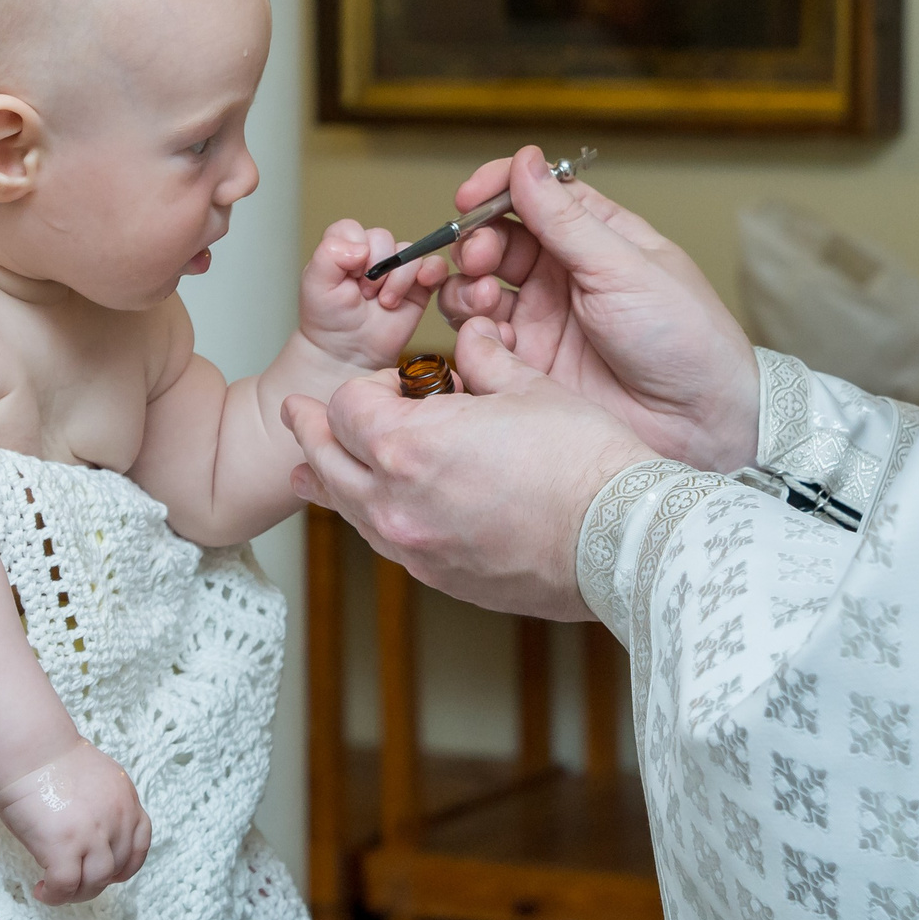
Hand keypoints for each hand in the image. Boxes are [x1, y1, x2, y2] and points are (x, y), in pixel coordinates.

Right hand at [0, 737, 151, 904]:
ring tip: (56, 888)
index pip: (140, 843)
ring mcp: (92, 833)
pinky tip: (41, 889)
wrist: (29, 750)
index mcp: (126, 799)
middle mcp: (117, 817)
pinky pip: (65, 886)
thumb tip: (94, 833)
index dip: (125, 865)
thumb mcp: (96, 777)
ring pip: (96, 882)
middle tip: (73, 881)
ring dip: (77, 893)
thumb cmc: (51, 759)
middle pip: (118, 868)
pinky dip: (54, 895)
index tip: (108, 872)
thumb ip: (104, 804)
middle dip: (95, 881)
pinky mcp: (64, 846)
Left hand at [282, 316, 654, 618]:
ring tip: (306, 469)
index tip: (400, 382)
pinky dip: (370, 518)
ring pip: (348, 508)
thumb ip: (484, 360)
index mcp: (407, 443)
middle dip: (315, 431)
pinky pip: (385, 542)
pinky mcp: (440, 577)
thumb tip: (472, 342)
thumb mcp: (527, 386)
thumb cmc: (581, 461)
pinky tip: (368, 513)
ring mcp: (415, 545)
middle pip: (328, 459)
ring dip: (328, 480)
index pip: (349, 406)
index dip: (370, 386)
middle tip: (300, 413)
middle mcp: (396, 500)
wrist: (618, 536)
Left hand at [297, 219, 446, 371]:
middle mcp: (371, 254)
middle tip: (365, 295)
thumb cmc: (329, 320)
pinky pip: (436, 266)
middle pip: (383, 238)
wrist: (349, 354)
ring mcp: (397, 269)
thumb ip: (329, 255)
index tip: (350, 276)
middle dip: (375, 269)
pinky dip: (433, 270)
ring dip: (398, 279)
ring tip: (385, 302)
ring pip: (409, 252)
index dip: (354, 250)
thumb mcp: (315, 285)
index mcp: (344, 248)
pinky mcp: (419, 285)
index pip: (352, 229)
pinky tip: (423, 283)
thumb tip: (362, 247)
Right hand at [439, 147, 759, 472]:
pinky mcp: (528, 363)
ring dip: (468, 286)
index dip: (497, 188)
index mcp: (595, 235)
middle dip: (477, 241)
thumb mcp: (623, 268)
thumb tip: (526, 160)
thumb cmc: (683, 337)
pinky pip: (480, 338)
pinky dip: (472, 331)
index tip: (470, 196)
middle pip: (496, 238)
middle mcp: (563, 272)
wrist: (697, 423)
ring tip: (483, 299)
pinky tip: (492, 338)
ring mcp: (543, 317)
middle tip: (480, 256)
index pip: (533, 193)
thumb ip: (566, 219)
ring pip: (477, 287)